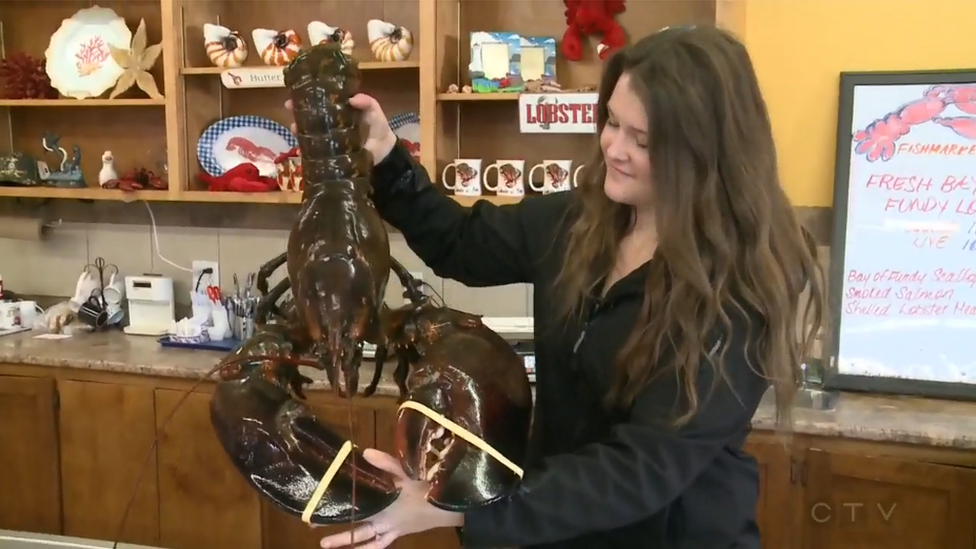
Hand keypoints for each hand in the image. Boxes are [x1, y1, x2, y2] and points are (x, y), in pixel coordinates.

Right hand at [285, 93, 397, 164]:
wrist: (385, 151)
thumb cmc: (377, 126)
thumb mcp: (373, 110)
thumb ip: (366, 102)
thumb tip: (351, 99)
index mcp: (338, 109)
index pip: (319, 100)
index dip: (307, 95)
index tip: (296, 91)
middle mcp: (329, 122)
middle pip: (309, 115)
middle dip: (297, 110)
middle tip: (289, 106)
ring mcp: (328, 138)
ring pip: (309, 132)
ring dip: (299, 129)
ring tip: (294, 127)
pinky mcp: (330, 153)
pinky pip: (315, 151)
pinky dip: (307, 150)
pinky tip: (300, 149)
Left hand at [319, 449, 462, 548]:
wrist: (450, 507)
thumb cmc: (429, 489)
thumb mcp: (410, 473)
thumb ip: (387, 464)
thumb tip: (364, 453)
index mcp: (385, 507)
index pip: (357, 509)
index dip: (339, 509)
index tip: (319, 511)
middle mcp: (385, 521)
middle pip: (358, 530)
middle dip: (339, 534)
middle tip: (317, 534)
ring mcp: (392, 529)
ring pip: (367, 540)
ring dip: (349, 543)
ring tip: (328, 546)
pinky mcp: (399, 532)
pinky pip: (381, 543)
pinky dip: (370, 548)